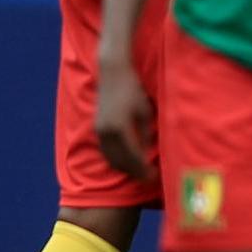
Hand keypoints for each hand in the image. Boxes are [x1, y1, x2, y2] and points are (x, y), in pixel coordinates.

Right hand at [94, 55, 155, 181]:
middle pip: (120, 161)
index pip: (132, 156)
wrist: (112, 74)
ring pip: (111, 157)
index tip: (153, 176)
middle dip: (134, 171)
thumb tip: (146, 153)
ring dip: (125, 167)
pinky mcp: (97, 128)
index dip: (143, 168)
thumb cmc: (133, 90)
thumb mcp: (145, 112)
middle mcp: (106, 132)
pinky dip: (116, 159)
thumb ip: (145, 134)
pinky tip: (127, 161)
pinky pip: (106, 151)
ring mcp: (99, 131)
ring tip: (139, 172)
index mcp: (119, 129)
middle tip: (148, 178)